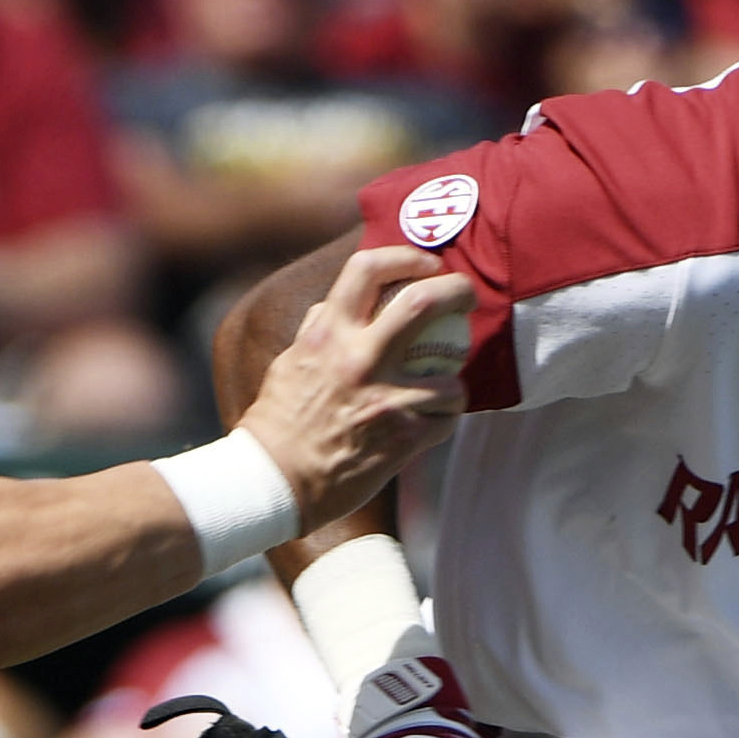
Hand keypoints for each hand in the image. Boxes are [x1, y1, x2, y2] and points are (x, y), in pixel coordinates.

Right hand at [238, 244, 474, 533]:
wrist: (273, 480)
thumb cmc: (278, 422)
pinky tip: (431, 422)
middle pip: (423, 302)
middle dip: (455, 290)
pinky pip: (446, 419)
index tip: (426, 263)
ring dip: (452, 382)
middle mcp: (359, 360)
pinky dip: (444, 419)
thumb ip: (317, 330)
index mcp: (327, 335)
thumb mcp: (290, 363)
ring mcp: (385, 400)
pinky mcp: (404, 438)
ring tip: (442, 388)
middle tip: (464, 294)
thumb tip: (334, 305)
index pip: (366, 269)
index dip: (404, 256)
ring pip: (451, 376)